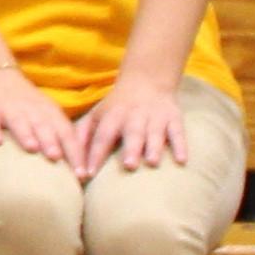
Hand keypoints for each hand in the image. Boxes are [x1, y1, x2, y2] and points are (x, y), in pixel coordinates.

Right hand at [0, 65, 81, 166]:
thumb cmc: (27, 106)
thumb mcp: (47, 116)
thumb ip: (60, 138)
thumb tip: (80, 173)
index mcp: (50, 114)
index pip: (66, 133)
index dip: (75, 153)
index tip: (81, 175)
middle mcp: (31, 111)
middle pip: (43, 127)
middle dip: (50, 142)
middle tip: (56, 157)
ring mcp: (8, 109)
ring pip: (19, 122)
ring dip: (25, 134)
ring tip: (31, 147)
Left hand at [81, 69, 200, 170]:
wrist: (147, 80)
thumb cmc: (116, 107)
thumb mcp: (96, 115)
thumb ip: (82, 135)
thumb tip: (71, 159)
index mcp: (112, 116)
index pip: (102, 136)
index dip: (94, 154)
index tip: (88, 174)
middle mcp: (133, 116)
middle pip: (132, 133)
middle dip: (130, 149)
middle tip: (129, 166)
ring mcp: (155, 117)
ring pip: (155, 132)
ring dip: (154, 147)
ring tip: (152, 163)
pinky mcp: (173, 118)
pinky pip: (178, 132)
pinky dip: (181, 146)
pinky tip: (182, 161)